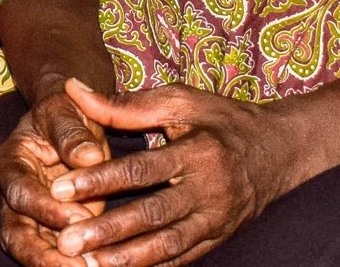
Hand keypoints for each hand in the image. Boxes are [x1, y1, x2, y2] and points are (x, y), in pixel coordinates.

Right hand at [0, 82, 110, 266]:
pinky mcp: (55, 229)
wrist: (73, 121)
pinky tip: (97, 266)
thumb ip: (72, 132)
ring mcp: (34, 215)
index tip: (79, 217)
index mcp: (11, 162)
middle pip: (15, 233)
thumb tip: (88, 157)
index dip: (46, 208)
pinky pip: (58, 254)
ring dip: (56, 266)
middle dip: (41, 256)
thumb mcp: (66, 110)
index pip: (20, 192)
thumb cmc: (66, 111)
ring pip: (32, 250)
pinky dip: (74, 263)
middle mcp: (15, 194)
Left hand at [40, 79, 305, 266]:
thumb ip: (125, 104)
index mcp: (198, 152)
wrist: (280, 151)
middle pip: (152, 215)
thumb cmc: (222, 119)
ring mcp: (216, 221)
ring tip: (88, 265)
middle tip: (66, 241)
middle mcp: (209, 192)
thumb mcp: (181, 100)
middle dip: (107, 230)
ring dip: (127, 259)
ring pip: (168, 245)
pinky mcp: (219, 239)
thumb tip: (72, 90)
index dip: (98, 179)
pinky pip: (184, 258)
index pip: (141, 170)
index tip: (59, 187)